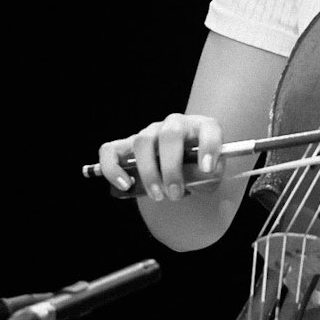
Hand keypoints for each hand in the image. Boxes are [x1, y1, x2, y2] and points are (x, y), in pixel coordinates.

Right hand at [98, 113, 223, 203]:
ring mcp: (150, 132)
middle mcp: (174, 124)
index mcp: (201, 127)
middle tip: (175, 193)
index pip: (209, 128)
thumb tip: (196, 177)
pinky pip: (110, 150)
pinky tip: (125, 184)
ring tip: (157, 195)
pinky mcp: (127, 145)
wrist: (182, 168)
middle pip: (169, 135)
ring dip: (149, 172)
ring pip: (142, 141)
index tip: (207, 169)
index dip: (209, 147)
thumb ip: (205, 177)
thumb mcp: (209, 176)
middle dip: (171, 168)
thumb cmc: (197, 169)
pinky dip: (114, 168)